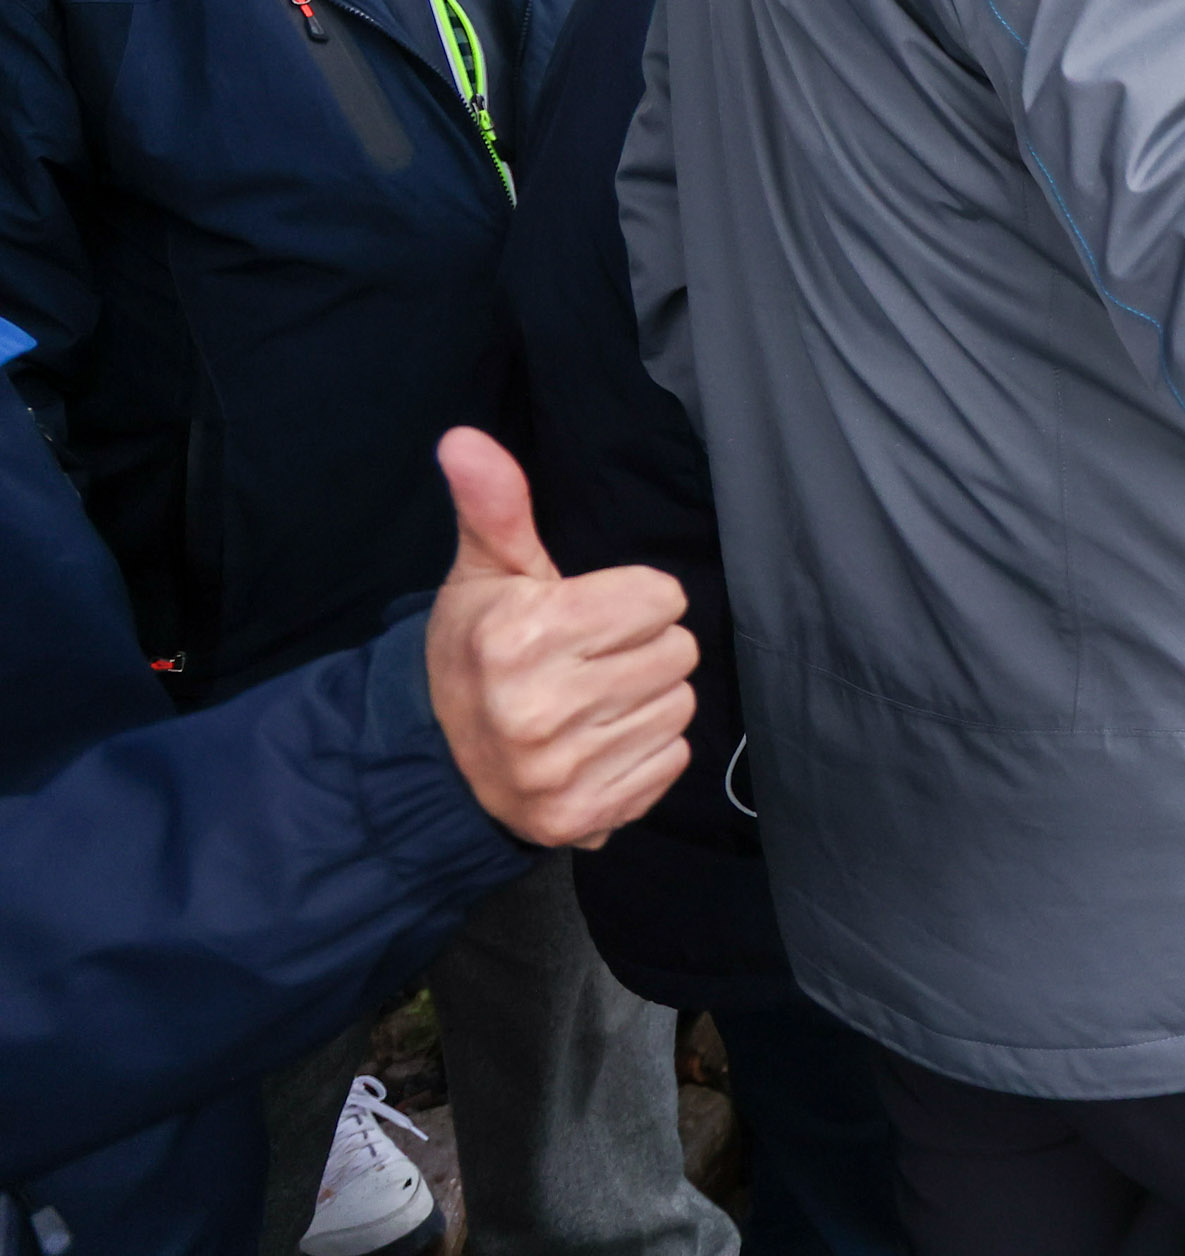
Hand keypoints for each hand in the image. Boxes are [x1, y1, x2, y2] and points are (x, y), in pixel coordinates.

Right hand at [424, 429, 696, 849]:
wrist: (433, 758)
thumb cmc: (476, 649)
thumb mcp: (486, 572)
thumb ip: (495, 504)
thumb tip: (464, 438)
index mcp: (521, 638)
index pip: (662, 599)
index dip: (632, 600)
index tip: (588, 615)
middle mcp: (540, 710)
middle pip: (678, 652)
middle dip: (643, 648)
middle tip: (589, 660)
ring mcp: (560, 772)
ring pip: (680, 707)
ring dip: (647, 700)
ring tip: (590, 702)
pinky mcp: (582, 817)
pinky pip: (672, 763)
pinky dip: (646, 753)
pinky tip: (597, 744)